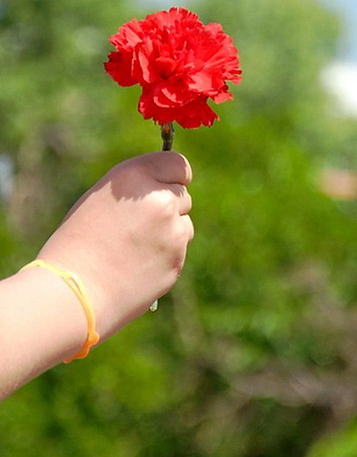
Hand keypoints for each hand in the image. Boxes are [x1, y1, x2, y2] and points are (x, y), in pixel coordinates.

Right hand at [37, 151, 193, 338]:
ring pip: (184, 224)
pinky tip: (137, 266)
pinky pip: (179, 251)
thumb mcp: (100, 199)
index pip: (178, 164)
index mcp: (135, 176)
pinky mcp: (178, 258)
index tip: (166, 186)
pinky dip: (165, 256)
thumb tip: (164, 188)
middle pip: (183, 195)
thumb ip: (136, 189)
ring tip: (134, 249)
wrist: (72, 292)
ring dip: (170, 232)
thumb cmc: (77, 244)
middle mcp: (160, 199)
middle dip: (170, 206)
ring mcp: (172, 230)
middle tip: (140, 225)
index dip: (174, 177)